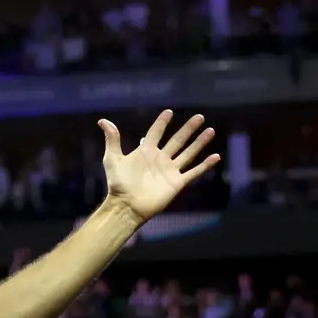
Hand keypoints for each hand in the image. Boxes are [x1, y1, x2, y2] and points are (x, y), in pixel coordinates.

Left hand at [98, 109, 220, 221]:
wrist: (127, 205)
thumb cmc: (118, 183)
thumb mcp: (112, 159)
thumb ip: (112, 139)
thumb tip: (102, 121)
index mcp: (146, 151)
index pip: (156, 133)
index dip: (162, 123)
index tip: (169, 112)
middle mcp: (160, 159)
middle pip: (177, 140)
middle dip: (189, 128)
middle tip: (199, 117)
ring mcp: (170, 170)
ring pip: (188, 153)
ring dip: (200, 143)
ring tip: (210, 131)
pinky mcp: (177, 183)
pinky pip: (193, 172)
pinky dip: (205, 165)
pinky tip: (216, 156)